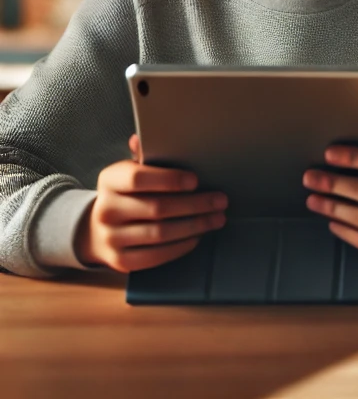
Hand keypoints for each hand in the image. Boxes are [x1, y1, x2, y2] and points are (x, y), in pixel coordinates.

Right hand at [74, 134, 228, 272]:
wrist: (95, 229)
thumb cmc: (126, 193)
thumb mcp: (130, 170)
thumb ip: (144, 155)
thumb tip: (142, 137)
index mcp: (110, 180)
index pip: (138, 178)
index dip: (169, 179)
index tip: (196, 180)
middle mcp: (106, 210)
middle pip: (157, 208)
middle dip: (195, 204)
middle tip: (221, 201)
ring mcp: (111, 238)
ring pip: (159, 234)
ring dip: (194, 226)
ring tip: (217, 219)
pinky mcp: (120, 261)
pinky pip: (154, 256)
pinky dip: (180, 247)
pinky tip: (197, 236)